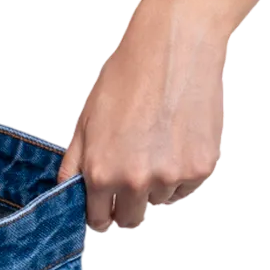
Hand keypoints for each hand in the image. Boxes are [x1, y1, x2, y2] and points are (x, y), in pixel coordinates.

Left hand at [55, 0, 226, 230]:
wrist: (173, 50)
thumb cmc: (127, 78)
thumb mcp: (87, 119)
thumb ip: (75, 162)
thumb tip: (68, 191)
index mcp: (101, 171)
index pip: (99, 218)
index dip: (99, 212)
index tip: (103, 207)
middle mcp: (136, 181)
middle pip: (131, 219)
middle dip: (127, 204)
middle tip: (131, 172)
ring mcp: (171, 177)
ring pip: (159, 199)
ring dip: (156, 182)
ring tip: (154, 140)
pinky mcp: (200, 169)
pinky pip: (186, 187)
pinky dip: (181, 172)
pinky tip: (174, 139)